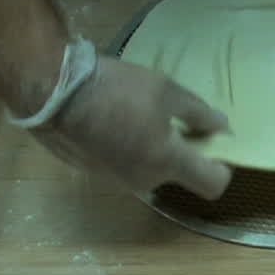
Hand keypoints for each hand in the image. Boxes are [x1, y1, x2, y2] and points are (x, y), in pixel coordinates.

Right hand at [30, 56, 232, 199]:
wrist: (52, 93)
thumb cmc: (115, 88)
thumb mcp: (165, 90)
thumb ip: (198, 113)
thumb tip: (222, 128)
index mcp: (168, 162)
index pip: (213, 185)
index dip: (222, 169)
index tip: (216, 147)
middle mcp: (146, 181)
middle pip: (179, 176)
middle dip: (183, 153)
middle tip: (174, 120)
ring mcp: (118, 181)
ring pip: (150, 171)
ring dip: (153, 151)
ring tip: (139, 116)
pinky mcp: (96, 174)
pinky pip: (125, 166)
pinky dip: (129, 150)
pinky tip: (115, 122)